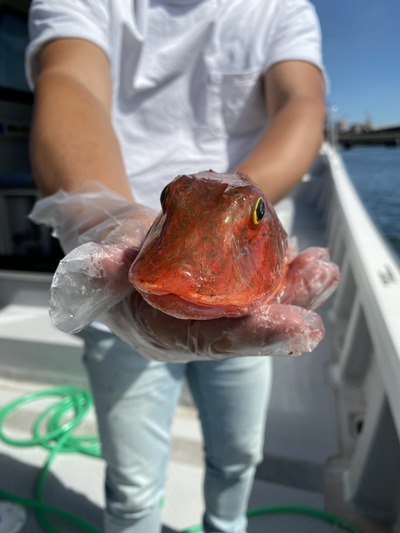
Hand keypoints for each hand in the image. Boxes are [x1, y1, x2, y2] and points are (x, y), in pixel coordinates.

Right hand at [98, 246, 339, 360]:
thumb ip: (98, 269)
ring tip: (323, 266)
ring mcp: (213, 309)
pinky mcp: (224, 290)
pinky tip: (309, 257)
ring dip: (296, 288)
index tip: (298, 325)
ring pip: (261, 306)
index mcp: (167, 335)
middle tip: (322, 280)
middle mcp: (197, 328)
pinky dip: (285, 273)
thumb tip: (92, 265)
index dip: (257, 334)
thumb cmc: (106, 254)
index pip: (215, 341)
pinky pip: (259, 287)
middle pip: (250, 325)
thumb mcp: (98, 261)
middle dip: (290, 307)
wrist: (113, 244)